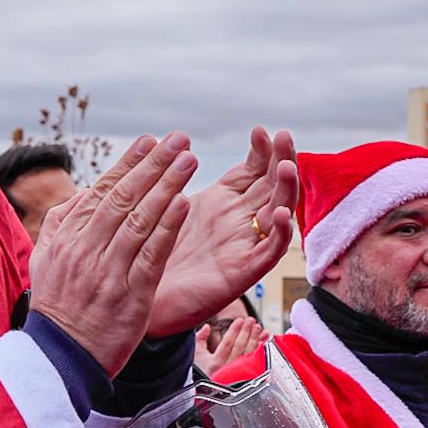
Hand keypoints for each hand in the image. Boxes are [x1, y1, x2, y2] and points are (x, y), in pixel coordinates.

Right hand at [29, 133, 194, 373]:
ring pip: (140, 219)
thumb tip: (83, 194)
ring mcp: (108, 270)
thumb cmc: (58, 309)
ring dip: (166, 186)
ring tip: (188, 160)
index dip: (129, 163)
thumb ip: (61, 224)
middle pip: (124, 197)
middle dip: (153, 164)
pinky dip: (167, 227)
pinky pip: (151, 254)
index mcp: (69, 238)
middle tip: (178, 139)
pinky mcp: (129, 294)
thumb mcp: (45, 261)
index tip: (150, 142)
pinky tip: (184, 204)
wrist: (59, 359)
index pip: (103, 191)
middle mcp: (87, 249)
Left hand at [146, 127, 297, 337]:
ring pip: (277, 214)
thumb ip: (176, 177)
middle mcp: (239, 221)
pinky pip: (268, 253)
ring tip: (287, 167)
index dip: (261, 151)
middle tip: (284, 137)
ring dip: (286, 190)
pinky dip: (277, 233)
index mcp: (223, 202)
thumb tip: (176, 142)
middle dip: (282, 160)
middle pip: (272, 186)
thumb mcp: (167, 204)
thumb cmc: (151, 250)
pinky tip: (277, 214)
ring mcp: (244, 245)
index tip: (260, 130)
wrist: (140, 297)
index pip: (253, 170)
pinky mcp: (242, 273)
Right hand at [196, 315, 265, 376]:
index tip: (239, 320)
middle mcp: (227, 370)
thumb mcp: (196, 356)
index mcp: (214, 364)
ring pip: (249, 354)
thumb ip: (200, 339)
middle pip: (239, 347)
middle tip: (251, 320)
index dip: (234, 330)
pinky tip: (264, 342)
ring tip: (258, 327)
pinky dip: (260, 351)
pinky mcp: (246, 377)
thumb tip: (207, 326)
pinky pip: (255, 362)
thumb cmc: (201, 373)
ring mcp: (238, 374)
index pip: (227, 343)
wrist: (208, 394)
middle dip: (246, 331)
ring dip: (255, 339)